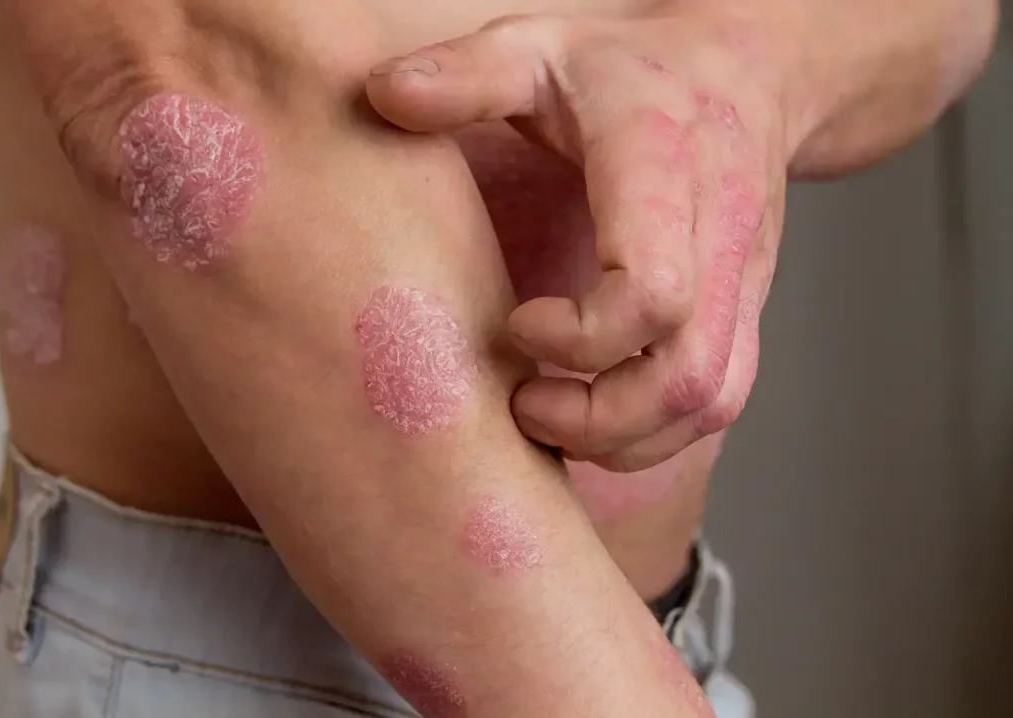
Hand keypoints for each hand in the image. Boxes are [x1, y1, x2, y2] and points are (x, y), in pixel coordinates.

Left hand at [366, 9, 786, 470]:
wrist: (741, 74)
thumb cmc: (629, 71)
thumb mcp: (541, 47)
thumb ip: (467, 75)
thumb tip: (383, 96)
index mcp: (664, 168)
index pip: (653, 289)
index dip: (579, 337)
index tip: (517, 324)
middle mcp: (719, 235)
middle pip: (686, 374)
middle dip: (596, 419)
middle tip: (522, 407)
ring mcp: (740, 281)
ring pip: (708, 401)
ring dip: (624, 438)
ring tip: (549, 420)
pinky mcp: (742, 311)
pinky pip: (717, 399)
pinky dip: (653, 431)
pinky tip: (592, 417)